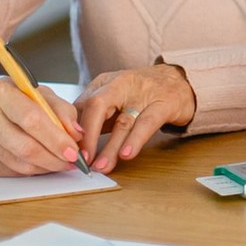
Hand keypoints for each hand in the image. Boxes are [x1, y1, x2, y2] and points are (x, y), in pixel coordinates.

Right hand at [0, 77, 85, 176]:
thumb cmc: (12, 101)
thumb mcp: (37, 94)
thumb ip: (61, 109)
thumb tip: (77, 134)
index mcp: (1, 92)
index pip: (32, 119)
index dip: (56, 138)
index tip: (74, 150)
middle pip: (25, 146)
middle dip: (55, 158)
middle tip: (73, 162)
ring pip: (19, 163)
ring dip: (46, 167)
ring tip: (62, 163)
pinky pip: (10, 172)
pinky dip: (31, 171)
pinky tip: (42, 165)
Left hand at [74, 64, 196, 173]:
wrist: (179, 79)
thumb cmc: (141, 93)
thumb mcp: (113, 99)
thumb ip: (93, 116)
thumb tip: (69, 141)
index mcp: (104, 83)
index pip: (81, 106)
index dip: (71, 130)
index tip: (66, 151)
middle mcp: (121, 84)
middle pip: (97, 107)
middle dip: (87, 136)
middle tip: (80, 159)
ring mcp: (143, 93)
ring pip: (122, 121)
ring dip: (110, 147)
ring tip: (101, 166)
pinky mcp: (164, 103)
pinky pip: (148, 122)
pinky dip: (136, 139)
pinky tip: (127, 154)